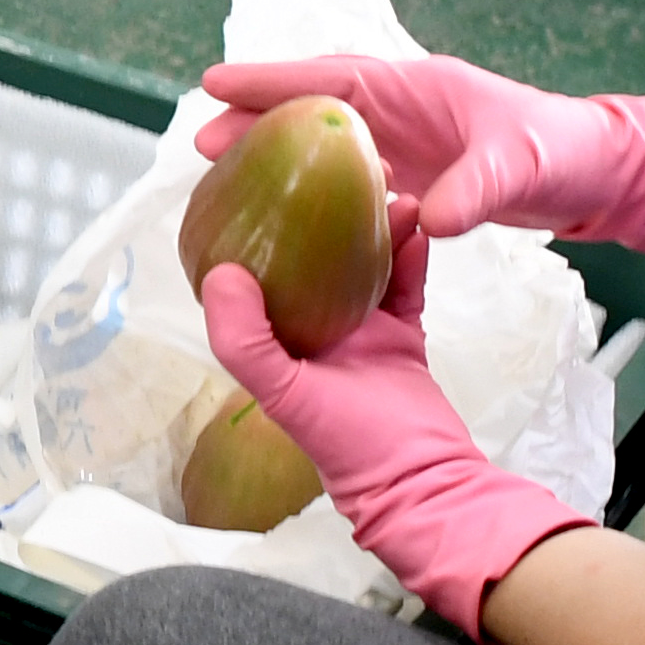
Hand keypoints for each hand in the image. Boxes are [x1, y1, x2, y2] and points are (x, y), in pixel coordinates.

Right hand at [198, 53, 644, 260]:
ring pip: (322, 144)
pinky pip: (346, 178)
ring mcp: (402, 142)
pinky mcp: (411, 174)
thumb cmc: (565, 153)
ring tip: (221, 175)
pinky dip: (310, 188)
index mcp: (415, 88)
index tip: (216, 83)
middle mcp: (399, 109)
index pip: (330, 78)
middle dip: (256, 117)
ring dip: (275, 154)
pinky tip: (284, 216)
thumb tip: (427, 216)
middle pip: (312, 108)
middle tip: (201, 142)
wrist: (599, 173)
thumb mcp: (524, 167)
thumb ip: (478, 188)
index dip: (272, 80)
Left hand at [201, 213, 588, 640]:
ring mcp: (360, 328)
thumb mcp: (281, 391)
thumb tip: (223, 271)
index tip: (262, 176)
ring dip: (371, 224)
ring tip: (384, 184)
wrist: (421, 476)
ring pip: (361, 260)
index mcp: (276, 339)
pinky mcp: (403, 332)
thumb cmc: (345, 442)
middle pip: (311, 255)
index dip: (255, 227)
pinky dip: (411, 252)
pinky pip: (405, 280)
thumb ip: (245, 338)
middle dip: (321, 212)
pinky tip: (417, 219)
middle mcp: (312, 328)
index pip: (256, 272)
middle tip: (334, 168)